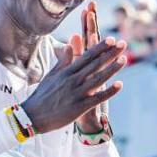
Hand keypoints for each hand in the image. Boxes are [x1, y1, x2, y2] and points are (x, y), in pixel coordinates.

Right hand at [20, 9, 125, 134]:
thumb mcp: (51, 75)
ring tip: (124, 59)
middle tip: (123, 44)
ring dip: (112, 69)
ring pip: (98, 79)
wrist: (33, 116)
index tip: (110, 39)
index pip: (86, 56)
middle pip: (95, 64)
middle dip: (110, 54)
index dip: (99, 47)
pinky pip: (97, 98)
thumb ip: (63, 61)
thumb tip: (68, 45)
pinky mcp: (79, 107)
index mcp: (66, 72)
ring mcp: (76, 94)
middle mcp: (72, 81)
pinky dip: (109, 91)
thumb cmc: (42, 96)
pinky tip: (120, 84)